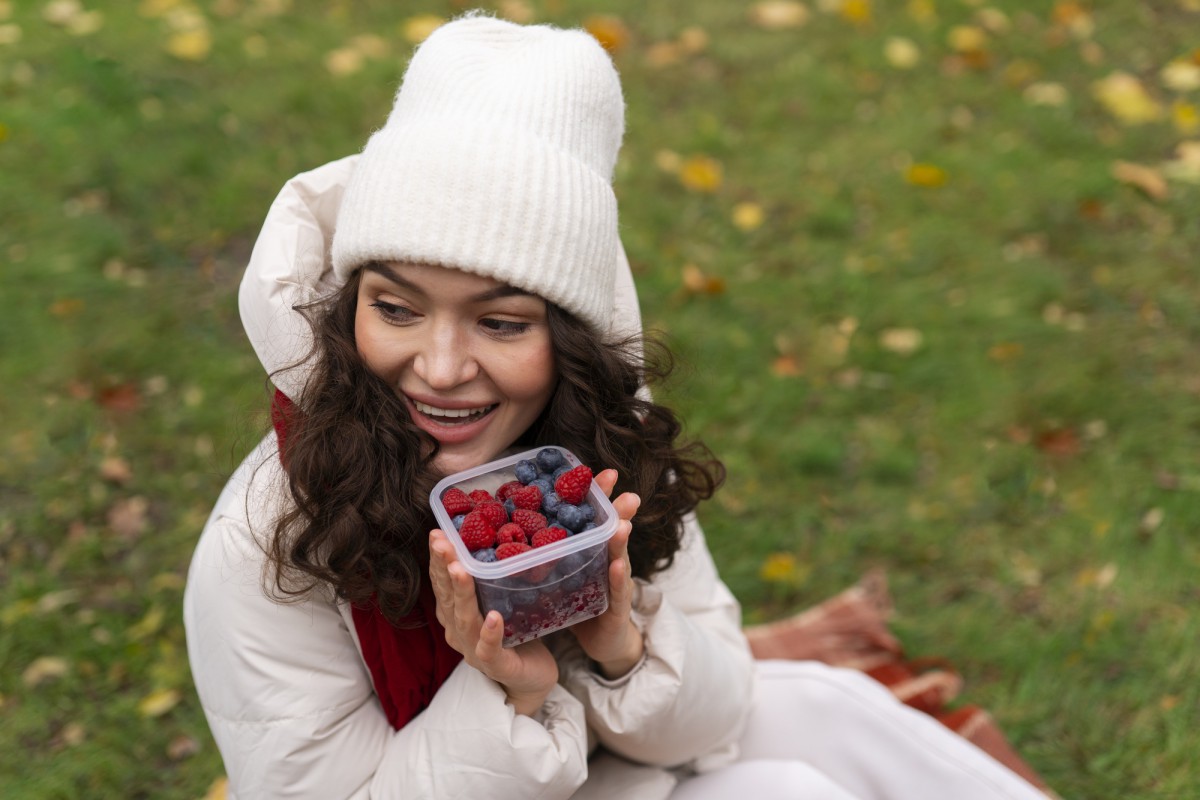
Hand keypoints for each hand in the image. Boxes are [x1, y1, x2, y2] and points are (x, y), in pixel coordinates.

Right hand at [429, 530, 559, 714]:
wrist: (532, 677)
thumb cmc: (514, 634)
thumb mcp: (499, 601)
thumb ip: (491, 579)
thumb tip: (498, 535)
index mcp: (456, 615)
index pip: (443, 584)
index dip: (438, 560)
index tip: (437, 533)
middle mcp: (459, 632)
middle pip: (448, 597)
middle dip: (443, 568)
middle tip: (442, 542)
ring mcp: (475, 651)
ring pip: (465, 620)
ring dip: (462, 594)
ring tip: (460, 571)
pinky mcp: (497, 665)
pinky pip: (490, 650)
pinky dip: (490, 633)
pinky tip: (493, 617)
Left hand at [569, 469, 643, 678]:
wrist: (601, 642)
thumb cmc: (580, 602)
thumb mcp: (565, 571)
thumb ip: (550, 549)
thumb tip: (522, 523)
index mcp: (592, 550)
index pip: (595, 518)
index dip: (599, 494)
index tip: (605, 472)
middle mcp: (609, 560)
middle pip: (612, 529)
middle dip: (617, 507)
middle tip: (617, 484)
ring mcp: (616, 583)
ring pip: (619, 556)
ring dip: (620, 538)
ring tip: (622, 521)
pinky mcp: (617, 607)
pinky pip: (618, 592)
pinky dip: (618, 579)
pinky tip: (617, 566)